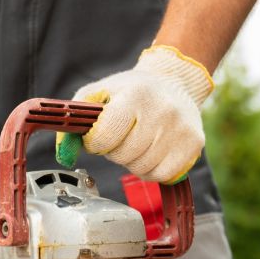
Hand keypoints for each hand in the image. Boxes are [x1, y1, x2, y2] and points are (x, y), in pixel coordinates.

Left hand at [56, 45, 213, 183]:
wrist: (175, 83)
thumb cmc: (132, 91)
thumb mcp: (100, 93)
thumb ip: (76, 119)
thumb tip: (65, 152)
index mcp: (134, 94)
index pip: (104, 136)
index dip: (96, 142)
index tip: (100, 135)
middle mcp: (161, 110)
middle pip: (123, 155)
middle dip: (115, 150)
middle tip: (122, 137)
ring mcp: (180, 128)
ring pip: (142, 168)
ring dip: (133, 161)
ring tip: (138, 142)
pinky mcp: (194, 144)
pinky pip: (162, 175)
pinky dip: (152, 170)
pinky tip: (152, 152)